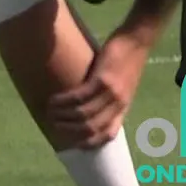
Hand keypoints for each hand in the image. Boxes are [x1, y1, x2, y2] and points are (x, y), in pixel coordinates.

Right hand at [47, 32, 150, 147]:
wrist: (137, 41)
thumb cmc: (127, 61)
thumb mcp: (122, 86)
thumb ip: (108, 99)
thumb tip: (87, 106)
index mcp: (123, 108)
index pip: (108, 134)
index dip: (89, 142)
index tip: (72, 143)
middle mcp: (118, 105)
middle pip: (91, 127)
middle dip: (69, 130)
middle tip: (53, 125)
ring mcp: (111, 93)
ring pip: (83, 114)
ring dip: (63, 116)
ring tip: (49, 112)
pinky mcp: (103, 79)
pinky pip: (80, 96)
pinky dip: (64, 101)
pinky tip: (54, 100)